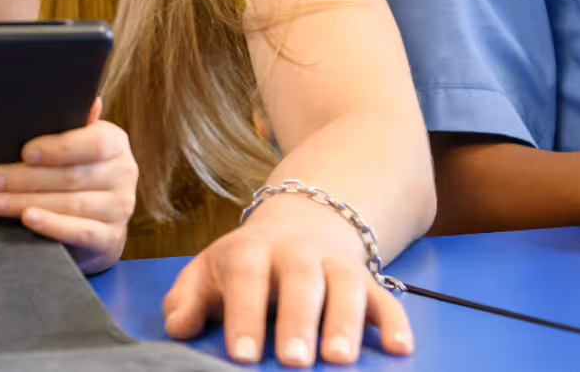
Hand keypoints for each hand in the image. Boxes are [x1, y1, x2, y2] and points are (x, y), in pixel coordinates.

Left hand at [0, 99, 136, 270]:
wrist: (97, 222)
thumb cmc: (76, 171)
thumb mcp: (74, 145)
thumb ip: (70, 123)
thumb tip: (81, 98)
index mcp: (115, 142)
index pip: (93, 143)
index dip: (58, 148)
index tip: (24, 152)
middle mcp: (123, 174)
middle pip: (71, 176)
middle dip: (24, 178)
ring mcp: (120, 208)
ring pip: (70, 204)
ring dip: (26, 202)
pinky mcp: (110, 237)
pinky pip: (80, 231)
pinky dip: (52, 225)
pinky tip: (28, 218)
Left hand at [162, 194, 413, 366]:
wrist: (300, 222)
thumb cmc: (245, 263)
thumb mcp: (208, 271)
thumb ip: (187, 300)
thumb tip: (178, 327)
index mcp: (250, 251)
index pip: (245, 279)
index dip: (244, 317)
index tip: (243, 356)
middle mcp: (296, 254)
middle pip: (299, 281)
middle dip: (298, 321)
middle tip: (295, 361)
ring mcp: (335, 265)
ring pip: (345, 287)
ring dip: (346, 322)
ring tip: (340, 358)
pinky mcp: (367, 281)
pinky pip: (386, 299)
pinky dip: (395, 322)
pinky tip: (401, 349)